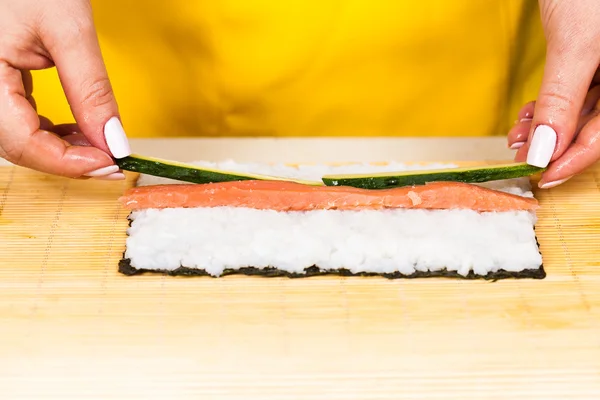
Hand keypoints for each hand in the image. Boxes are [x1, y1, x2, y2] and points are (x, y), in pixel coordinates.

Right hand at [0, 0, 130, 179]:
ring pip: (18, 136)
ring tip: (100, 144)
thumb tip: (114, 141)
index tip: (110, 163)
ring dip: (61, 148)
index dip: (67, 163)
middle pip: (17, 145)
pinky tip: (79, 129)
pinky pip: (19, 118)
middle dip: (67, 160)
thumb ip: (90, 89)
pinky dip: (51, 130)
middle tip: (112, 160)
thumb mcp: (67, 29)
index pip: (20, 142)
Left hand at [507, 0, 599, 188]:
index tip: (541, 177)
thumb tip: (544, 150)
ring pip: (584, 109)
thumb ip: (563, 100)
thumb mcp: (578, 45)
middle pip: (595, 125)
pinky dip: (551, 102)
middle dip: (553, 142)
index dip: (573, 160)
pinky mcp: (597, 56)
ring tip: (514, 134)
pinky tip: (526, 114)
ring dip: (546, 124)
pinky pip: (578, 88)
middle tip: (519, 154)